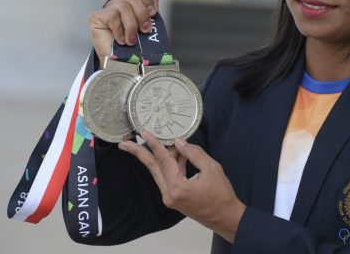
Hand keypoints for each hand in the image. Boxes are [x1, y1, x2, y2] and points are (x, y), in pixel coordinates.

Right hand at [88, 0, 161, 58]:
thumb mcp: (149, 21)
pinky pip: (112, 15)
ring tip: (132, 40)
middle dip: (142, 14)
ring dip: (131, 25)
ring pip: (123, 5)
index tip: (152, 13)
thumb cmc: (138, 46)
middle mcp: (116, 3)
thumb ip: (151, 1)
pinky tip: (121, 40)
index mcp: (130, 2)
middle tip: (145, 30)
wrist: (126, 65)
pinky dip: (120, 30)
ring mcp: (105, 10)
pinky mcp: (95, 18)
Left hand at [118, 131, 245, 242]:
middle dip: (139, 154)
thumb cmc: (221, 194)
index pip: (163, 160)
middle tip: (124, 143)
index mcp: (177, 187)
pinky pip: (168, 178)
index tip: (144, 132)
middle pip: (152, 168)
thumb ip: (194, 153)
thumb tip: (179, 142)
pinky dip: (170, 165)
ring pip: (159, 173)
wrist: (225, 216)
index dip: (154, 144)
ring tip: (155, 141)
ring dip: (159, 157)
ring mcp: (170, 198)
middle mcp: (168, 194)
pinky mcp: (174, 199)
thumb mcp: (211, 168)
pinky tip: (176, 154)